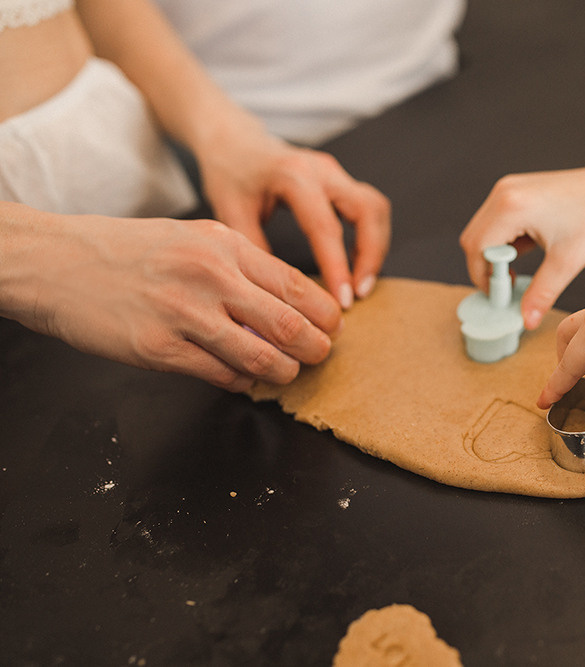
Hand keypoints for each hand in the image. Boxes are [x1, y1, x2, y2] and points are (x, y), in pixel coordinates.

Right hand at [5, 209, 340, 390]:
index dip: (324, 313)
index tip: (333, 326)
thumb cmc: (129, 251)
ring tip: (286, 373)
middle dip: (315, 348)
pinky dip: (242, 381)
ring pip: (260, 356)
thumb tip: (286, 301)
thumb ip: (240, 266)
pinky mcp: (158, 348)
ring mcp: (184, 314)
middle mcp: (209, 277)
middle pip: (289, 324)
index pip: (296, 284)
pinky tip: (245, 379)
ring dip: (283, 371)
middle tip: (320, 356)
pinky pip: (220, 375)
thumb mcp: (193, 239)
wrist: (56, 262)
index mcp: (223, 245)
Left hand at [196, 120, 390, 310]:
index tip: (342, 301)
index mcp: (293, 176)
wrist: (233, 140)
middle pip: (368, 210)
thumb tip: (276, 294)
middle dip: (371, 255)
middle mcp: (322, 170)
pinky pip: (369, 207)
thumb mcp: (230, 213)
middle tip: (360, 293)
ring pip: (376, 207)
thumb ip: (256, 251)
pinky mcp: (340, 180)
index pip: (326, 227)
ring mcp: (335, 172)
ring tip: (361, 282)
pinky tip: (355, 262)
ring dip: (376, 246)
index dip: (338, 267)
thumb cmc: (229, 173)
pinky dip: (370, 236)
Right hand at [460, 168, 584, 329]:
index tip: (501, 296)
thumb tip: (526, 320)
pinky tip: (526, 252)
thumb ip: (542, 293)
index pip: (478, 249)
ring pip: (482, 230)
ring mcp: (508, 188)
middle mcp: (504, 193)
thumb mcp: (567, 262)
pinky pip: (495, 220)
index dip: (484, 277)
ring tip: (517, 272)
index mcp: (512, 207)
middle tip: (507, 288)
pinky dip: (503, 241)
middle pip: (473, 239)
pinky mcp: (515, 189)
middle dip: (485, 268)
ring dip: (493, 255)